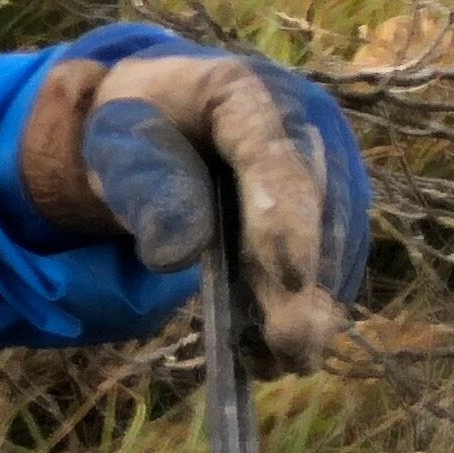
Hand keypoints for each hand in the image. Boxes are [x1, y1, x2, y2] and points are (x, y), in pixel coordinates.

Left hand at [21, 36, 370, 371]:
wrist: (156, 119)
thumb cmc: (134, 129)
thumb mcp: (117, 147)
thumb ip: (145, 188)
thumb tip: (178, 255)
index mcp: (246, 92)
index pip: (274, 157)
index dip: (286, 219)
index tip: (289, 280)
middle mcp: (305, 122)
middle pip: (321, 205)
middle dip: (310, 280)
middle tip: (292, 347)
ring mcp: (326, 163)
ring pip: (336, 238)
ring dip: (316, 303)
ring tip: (282, 361)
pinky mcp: (330, 204)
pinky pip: (331, 256)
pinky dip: (311, 304)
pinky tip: (280, 351)